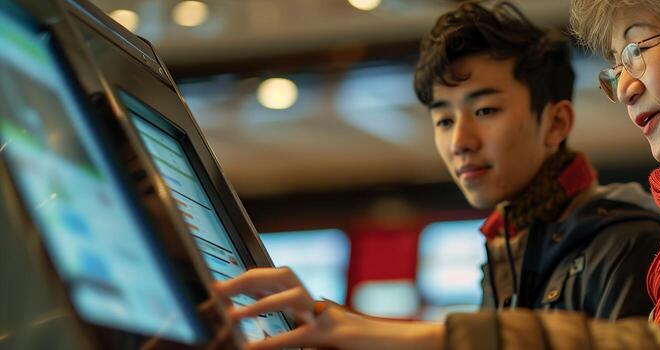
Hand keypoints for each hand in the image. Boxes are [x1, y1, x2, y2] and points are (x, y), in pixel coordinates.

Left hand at [216, 267, 444, 349]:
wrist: (410, 346)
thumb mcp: (332, 339)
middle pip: (280, 275)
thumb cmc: (372, 345)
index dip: (251, 277)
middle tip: (217, 290)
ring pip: (291, 296)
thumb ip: (309, 332)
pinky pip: (301, 336)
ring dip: (257, 304)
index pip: (280, 279)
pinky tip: (253, 348)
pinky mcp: (339, 336)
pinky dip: (274, 342)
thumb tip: (286, 333)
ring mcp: (331, 318)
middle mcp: (322, 304)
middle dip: (246, 279)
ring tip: (231, 316)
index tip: (224, 283)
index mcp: (318, 304)